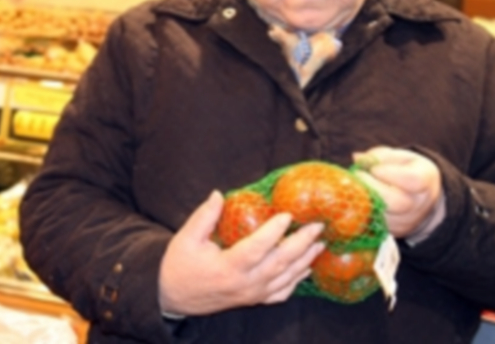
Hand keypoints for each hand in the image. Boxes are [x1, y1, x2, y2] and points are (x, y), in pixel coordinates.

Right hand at [158, 191, 324, 315]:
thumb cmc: (179, 266)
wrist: (174, 297)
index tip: (288, 214)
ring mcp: (251, 295)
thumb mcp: (186, 238)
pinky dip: (296, 281)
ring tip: (320, 243)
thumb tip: (218, 194)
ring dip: (305, 260)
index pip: (256, 248)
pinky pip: (280, 293)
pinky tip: (305, 268)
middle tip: (317, 226)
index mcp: (227, 268)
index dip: (274, 231)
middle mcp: (244, 284)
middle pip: (280, 263)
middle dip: (302, 243)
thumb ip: (204, 216)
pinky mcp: (252, 301)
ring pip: (285, 278)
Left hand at [353, 147, 442, 238]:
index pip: (413, 180)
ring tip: (356, 188)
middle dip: (372, 188)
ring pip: (383, 215)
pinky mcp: (395, 230)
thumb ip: (379, 156)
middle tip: (358, 176)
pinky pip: (376, 224)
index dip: (390, 174)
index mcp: (426, 179)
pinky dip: (364, 212)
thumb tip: (358, 158)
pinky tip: (358, 200)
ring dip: (365, 201)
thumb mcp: (399, 157)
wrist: (420, 196)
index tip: (374, 168)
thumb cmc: (406, 170)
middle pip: (397, 202)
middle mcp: (420, 203)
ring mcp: (409, 220)